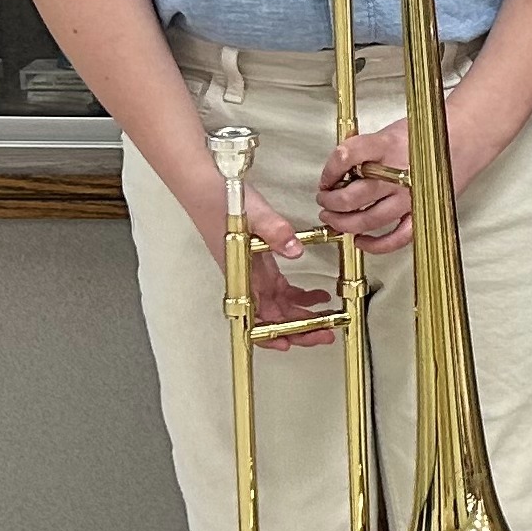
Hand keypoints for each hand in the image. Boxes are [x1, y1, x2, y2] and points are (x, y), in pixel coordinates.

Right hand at [185, 178, 343, 350]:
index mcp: (241, 273)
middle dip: (299, 329)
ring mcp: (252, 272)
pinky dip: (298, 295)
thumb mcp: (254, 214)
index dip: (270, 335)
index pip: (256, 315)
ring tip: (326, 319)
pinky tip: (316, 295)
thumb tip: (294, 250)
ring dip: (301, 315)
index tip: (290, 343)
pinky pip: (280, 288)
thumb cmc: (221, 201)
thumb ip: (274, 232)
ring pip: (279, 305)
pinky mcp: (258, 263)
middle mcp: (246, 278)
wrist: (205, 186)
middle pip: (272, 316)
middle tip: (325, 334)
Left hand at [317, 96, 503, 255]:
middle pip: (352, 196)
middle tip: (324, 201)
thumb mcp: (389, 132)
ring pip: (367, 220)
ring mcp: (410, 197)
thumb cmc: (427, 134)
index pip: (346, 157)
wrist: (464, 138)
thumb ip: (363, 149)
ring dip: (344, 223)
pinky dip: (374, 244)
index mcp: (387, 147)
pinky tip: (361, 240)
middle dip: (330, 202)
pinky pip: (395, 238)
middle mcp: (398, 173)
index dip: (329, 170)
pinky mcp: (421, 213)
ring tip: (335, 219)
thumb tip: (337, 167)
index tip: (325, 177)